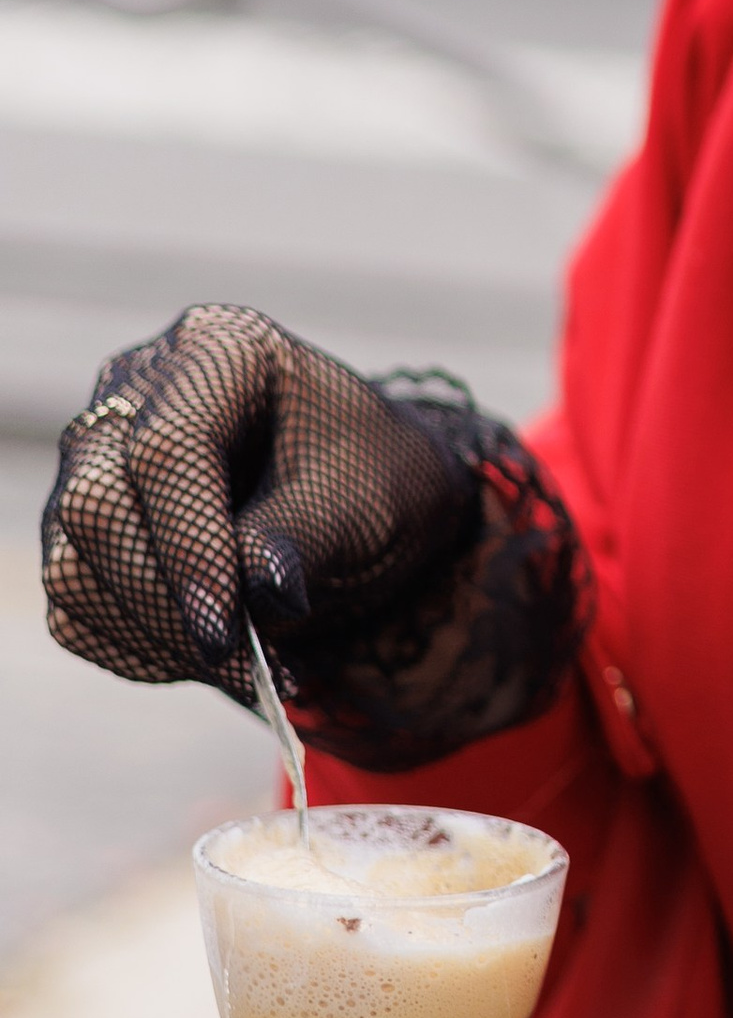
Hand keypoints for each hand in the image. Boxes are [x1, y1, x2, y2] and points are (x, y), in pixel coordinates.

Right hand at [42, 306, 481, 710]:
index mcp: (218, 348)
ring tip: (253, 666)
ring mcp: (96, 460)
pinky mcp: (83, 530)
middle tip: (251, 669)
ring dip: (158, 639)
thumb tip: (253, 592)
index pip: (166, 450)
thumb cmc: (374, 478)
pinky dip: (143, 650)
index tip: (227, 635)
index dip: (190, 548)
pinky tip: (217, 655)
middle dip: (169, 606)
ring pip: (74, 566)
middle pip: (99, 506)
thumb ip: (303, 538)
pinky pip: (77, 609)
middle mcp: (136, 391)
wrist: (366, 501)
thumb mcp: (370, 500)